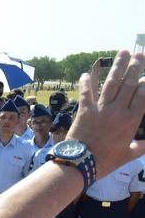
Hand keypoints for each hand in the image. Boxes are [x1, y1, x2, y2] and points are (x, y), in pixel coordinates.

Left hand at [68, 50, 144, 176]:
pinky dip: (86, 82)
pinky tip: (87, 72)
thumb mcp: (129, 155)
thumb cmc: (105, 162)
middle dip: (135, 67)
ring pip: (111, 83)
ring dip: (117, 66)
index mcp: (131, 121)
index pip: (143, 95)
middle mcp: (117, 111)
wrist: (80, 164)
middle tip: (139, 54)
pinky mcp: (84, 111)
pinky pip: (86, 92)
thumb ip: (142, 146)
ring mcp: (100, 109)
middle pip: (129, 84)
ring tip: (123, 53)